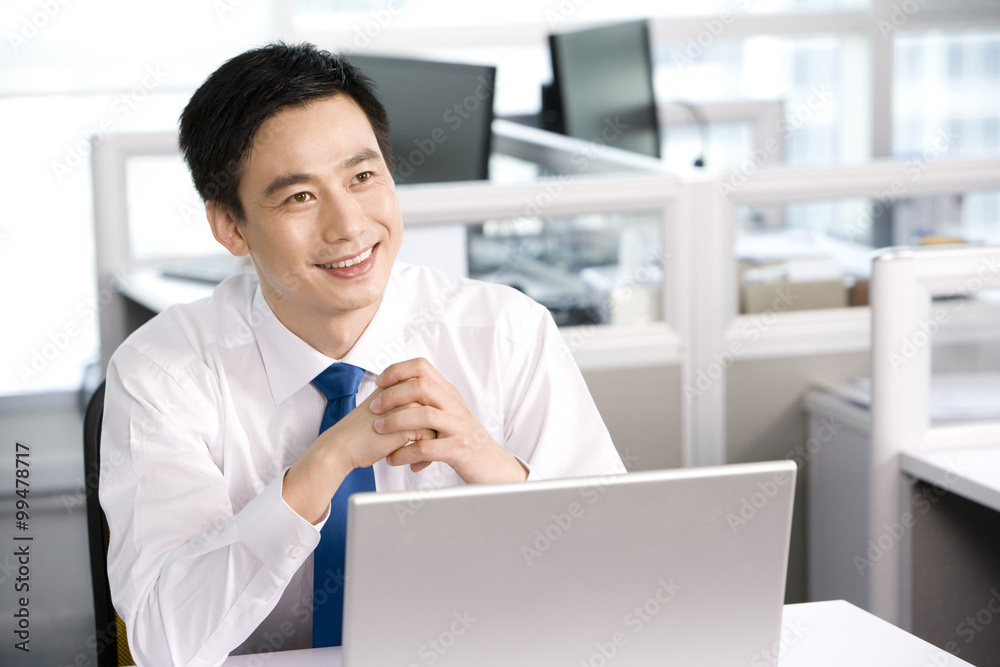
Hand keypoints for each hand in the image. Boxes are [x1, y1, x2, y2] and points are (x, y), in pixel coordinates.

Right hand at [282, 385, 434, 523]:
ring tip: (419, 462)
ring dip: (431, 448)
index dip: (429, 423)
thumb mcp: (386, 415)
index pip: (430, 402)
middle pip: (436, 413)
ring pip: (436, 426)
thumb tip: (432, 423)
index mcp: (400, 385)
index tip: (424, 440)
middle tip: (426, 454)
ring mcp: (407, 407)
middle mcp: (405, 392)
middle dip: (435, 436)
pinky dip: (423, 456)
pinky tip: (412, 466)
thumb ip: (406, 411)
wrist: (342, 446)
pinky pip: (429, 440)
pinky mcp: (407, 425)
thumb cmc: (361, 434)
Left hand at [370, 358, 527, 484]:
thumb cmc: (465, 441)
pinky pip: (427, 448)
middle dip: (392, 395)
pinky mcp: (459, 450)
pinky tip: (393, 459)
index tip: (380, 382)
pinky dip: (405, 453)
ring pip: (424, 414)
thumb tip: (400, 388)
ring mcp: (459, 427)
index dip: (398, 371)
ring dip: (396, 421)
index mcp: (450, 394)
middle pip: (421, 387)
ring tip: (378, 429)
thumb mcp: (451, 414)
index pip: (422, 367)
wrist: (493, 467)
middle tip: (374, 408)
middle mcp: (455, 406)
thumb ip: (430, 400)